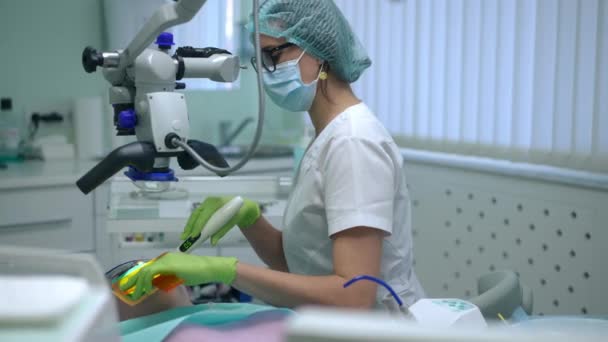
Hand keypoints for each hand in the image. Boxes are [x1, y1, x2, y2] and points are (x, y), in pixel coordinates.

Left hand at [119, 253, 237, 300]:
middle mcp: (164, 258)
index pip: (148, 267)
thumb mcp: (179, 276)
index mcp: (166, 259)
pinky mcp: (167, 264)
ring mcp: (165, 260)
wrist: (208, 268)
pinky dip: (146, 282)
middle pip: (143, 268)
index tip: (132, 286)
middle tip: (126, 289)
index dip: (138, 277)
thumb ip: (167, 278)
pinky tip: (147, 290)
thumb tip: (156, 284)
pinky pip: (151, 273)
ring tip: (137, 294)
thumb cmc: (198, 272)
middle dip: (133, 280)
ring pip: (145, 271)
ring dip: (139, 283)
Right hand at [181, 196, 259, 244]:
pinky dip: (193, 223)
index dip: (198, 226)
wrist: (242, 205)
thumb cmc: (238, 212)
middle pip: (196, 215)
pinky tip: (190, 231)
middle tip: (184, 238)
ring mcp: (206, 203)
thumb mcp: (232, 222)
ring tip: (184, 236)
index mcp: (217, 202)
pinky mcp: (205, 206)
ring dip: (189, 226)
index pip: (204, 215)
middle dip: (190, 227)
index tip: (194, 236)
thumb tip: (213, 242)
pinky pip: (197, 215)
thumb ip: (222, 231)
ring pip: (195, 215)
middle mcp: (210, 201)